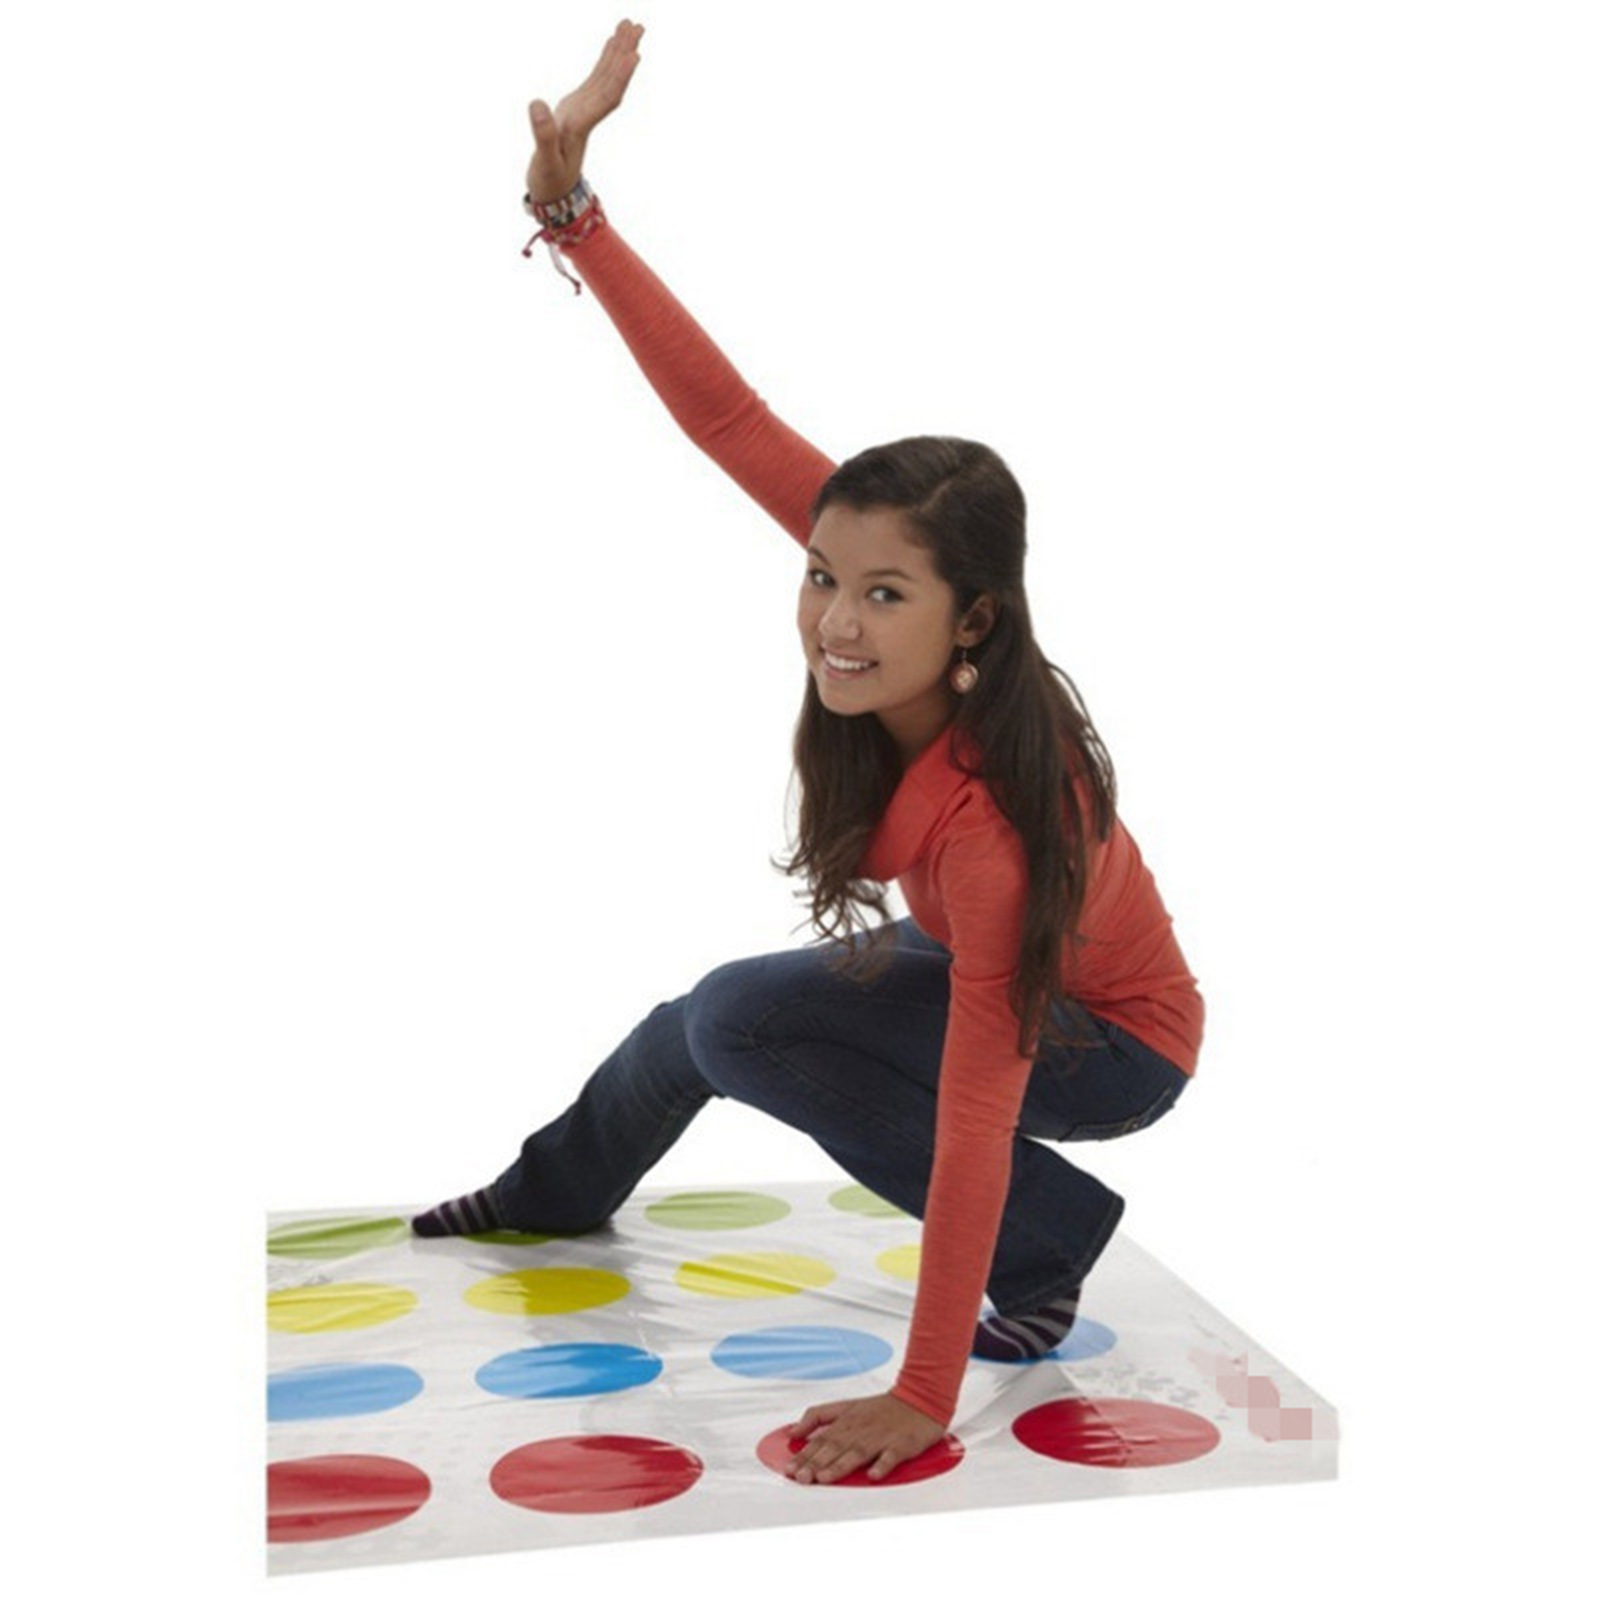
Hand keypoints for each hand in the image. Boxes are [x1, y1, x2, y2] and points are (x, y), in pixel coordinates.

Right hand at [526, 19, 644, 202]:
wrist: (554, 194)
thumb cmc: (549, 181)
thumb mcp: (544, 161)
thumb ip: (543, 135)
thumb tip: (536, 104)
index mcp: (582, 124)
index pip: (607, 98)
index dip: (620, 77)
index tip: (633, 55)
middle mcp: (588, 114)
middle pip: (612, 81)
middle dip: (624, 53)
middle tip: (637, 26)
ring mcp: (584, 109)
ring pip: (607, 76)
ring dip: (619, 51)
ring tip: (631, 25)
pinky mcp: (577, 107)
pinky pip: (596, 79)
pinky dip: (606, 60)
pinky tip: (613, 43)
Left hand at [785, 1392, 947, 1484]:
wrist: (920, 1397)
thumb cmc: (883, 1407)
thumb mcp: (846, 1406)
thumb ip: (819, 1416)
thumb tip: (794, 1431)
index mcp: (847, 1421)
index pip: (821, 1440)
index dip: (804, 1455)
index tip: (790, 1469)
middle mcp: (860, 1430)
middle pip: (835, 1447)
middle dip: (816, 1463)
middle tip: (801, 1477)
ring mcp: (881, 1437)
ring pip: (858, 1452)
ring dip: (840, 1465)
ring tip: (825, 1478)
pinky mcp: (901, 1444)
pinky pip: (891, 1455)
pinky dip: (882, 1465)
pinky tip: (873, 1475)